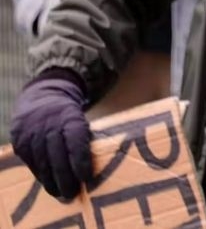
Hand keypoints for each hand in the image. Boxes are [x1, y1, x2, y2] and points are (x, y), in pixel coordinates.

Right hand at [10, 71, 93, 199]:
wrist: (42, 97)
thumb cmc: (69, 116)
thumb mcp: (82, 120)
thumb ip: (86, 139)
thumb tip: (100, 166)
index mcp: (71, 120)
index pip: (76, 142)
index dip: (81, 162)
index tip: (86, 178)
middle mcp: (49, 126)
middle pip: (57, 157)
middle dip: (65, 178)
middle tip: (72, 194)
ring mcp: (32, 133)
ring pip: (42, 162)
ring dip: (51, 181)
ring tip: (60, 194)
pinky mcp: (20, 141)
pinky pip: (30, 162)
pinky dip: (39, 174)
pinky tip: (47, 183)